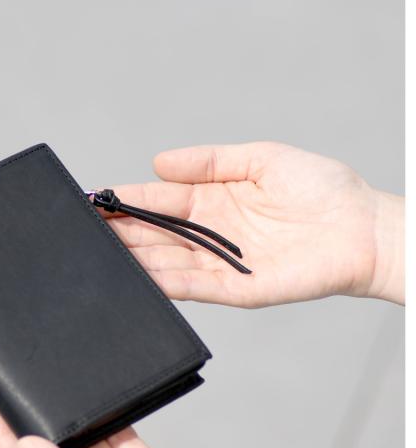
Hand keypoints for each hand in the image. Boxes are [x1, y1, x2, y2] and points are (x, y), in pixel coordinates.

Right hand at [104, 142, 403, 306]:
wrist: (362, 228)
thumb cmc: (320, 189)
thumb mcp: (261, 158)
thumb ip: (210, 161)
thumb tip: (159, 161)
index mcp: (211, 200)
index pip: (159, 200)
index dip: (127, 199)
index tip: (95, 199)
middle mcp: (210, 233)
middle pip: (155, 234)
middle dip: (120, 233)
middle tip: (86, 232)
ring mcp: (221, 263)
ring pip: (167, 263)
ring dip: (135, 261)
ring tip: (101, 256)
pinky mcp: (238, 289)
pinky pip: (196, 287)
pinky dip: (168, 284)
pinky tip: (141, 279)